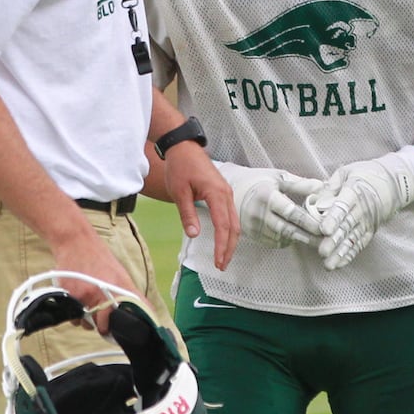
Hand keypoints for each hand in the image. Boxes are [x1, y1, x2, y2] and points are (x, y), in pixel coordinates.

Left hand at [162, 143, 240, 269]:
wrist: (183, 147)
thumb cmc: (180, 166)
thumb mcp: (179, 192)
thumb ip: (187, 214)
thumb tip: (194, 235)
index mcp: (216, 193)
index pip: (223, 225)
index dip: (221, 246)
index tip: (218, 262)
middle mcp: (226, 193)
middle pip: (233, 226)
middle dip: (229, 248)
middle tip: (221, 266)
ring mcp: (226, 192)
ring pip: (234, 221)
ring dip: (230, 240)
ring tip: (223, 257)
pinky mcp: (223, 192)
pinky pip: (230, 214)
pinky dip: (229, 230)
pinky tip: (223, 239)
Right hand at [221, 164, 323, 247]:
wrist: (230, 191)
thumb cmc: (257, 181)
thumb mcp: (277, 177)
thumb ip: (300, 184)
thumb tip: (322, 186)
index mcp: (267, 196)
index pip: (290, 212)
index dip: (307, 221)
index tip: (323, 227)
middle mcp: (259, 213)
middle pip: (287, 229)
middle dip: (308, 236)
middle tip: (325, 241)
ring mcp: (254, 226)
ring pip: (282, 238)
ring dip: (299, 239)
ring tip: (316, 240)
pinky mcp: (252, 235)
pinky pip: (274, 242)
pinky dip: (287, 240)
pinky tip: (297, 236)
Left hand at [305, 146, 413, 268]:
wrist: (394, 182)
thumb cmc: (365, 174)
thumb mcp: (346, 172)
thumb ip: (331, 187)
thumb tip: (317, 203)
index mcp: (354, 191)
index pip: (343, 207)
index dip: (333, 218)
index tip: (324, 229)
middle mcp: (362, 209)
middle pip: (347, 226)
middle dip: (334, 240)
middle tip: (322, 252)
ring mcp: (367, 222)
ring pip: (352, 239)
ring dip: (340, 252)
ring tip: (328, 264)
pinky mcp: (371, 230)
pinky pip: (359, 244)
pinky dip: (350, 254)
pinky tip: (339, 264)